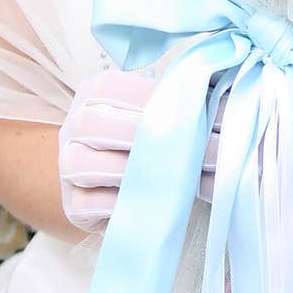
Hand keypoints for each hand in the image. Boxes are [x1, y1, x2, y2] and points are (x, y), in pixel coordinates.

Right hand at [58, 69, 222, 231]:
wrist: (113, 179)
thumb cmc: (145, 137)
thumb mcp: (157, 112)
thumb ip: (179, 101)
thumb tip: (226, 103)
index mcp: (93, 93)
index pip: (111, 87)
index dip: (148, 99)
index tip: (186, 110)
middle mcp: (72, 126)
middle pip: (91, 123)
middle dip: (138, 134)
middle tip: (182, 147)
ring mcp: (66, 166)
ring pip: (83, 164)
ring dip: (129, 170)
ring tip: (170, 175)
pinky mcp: (72, 204)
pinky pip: (88, 202)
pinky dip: (119, 203)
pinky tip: (148, 201)